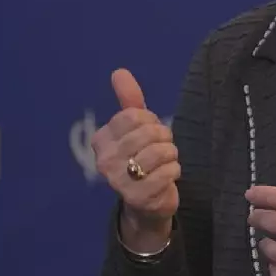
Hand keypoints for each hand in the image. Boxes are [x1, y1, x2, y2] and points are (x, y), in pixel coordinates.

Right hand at [92, 68, 179, 238]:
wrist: (146, 204)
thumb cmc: (141, 159)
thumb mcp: (136, 128)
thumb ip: (129, 100)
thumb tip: (119, 71)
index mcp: (101, 140)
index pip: (133, 116)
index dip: (150, 121)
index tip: (149, 132)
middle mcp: (104, 161)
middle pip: (148, 132)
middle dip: (164, 137)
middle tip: (161, 148)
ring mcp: (119, 182)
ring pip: (160, 151)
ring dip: (171, 154)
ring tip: (165, 161)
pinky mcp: (138, 198)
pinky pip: (168, 172)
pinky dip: (175, 171)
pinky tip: (168, 176)